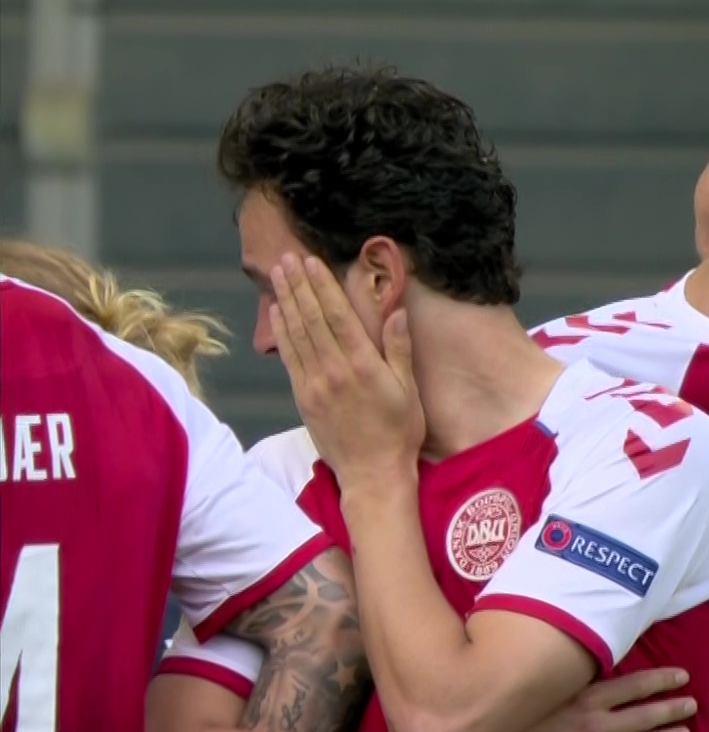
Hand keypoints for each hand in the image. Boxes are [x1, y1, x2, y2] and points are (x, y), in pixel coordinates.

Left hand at [270, 255, 424, 482]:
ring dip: (285, 300)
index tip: (312, 262)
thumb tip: (396, 312)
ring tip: (278, 274)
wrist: (372, 473)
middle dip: (298, 285)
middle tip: (287, 258)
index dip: (322, 286)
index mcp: (363, 366)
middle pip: (311, 319)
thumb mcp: (409, 391)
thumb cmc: (399, 432)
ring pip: (295, 334)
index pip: (337, 317)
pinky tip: (276, 312)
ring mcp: (314, 384)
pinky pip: (288, 357)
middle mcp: (334, 371)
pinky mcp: (302, 397)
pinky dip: (280, 331)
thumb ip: (399, 350)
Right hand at [473, 666, 696, 731]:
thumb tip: (597, 655)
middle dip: (673, 710)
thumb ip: (574, 676)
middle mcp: (596, 726)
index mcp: (587, 699)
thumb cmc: (513, 713)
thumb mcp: (546, 685)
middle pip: (646, 716)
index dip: (663, 681)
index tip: (683, 677)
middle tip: (692, 706)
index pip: (637, 685)